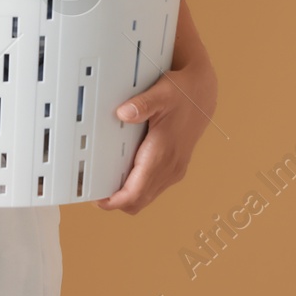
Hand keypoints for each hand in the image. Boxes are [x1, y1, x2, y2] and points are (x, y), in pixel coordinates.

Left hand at [95, 53, 217, 214]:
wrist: (202, 96)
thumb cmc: (183, 95)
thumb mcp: (162, 93)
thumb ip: (141, 104)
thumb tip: (123, 114)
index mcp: (163, 154)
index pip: (136, 193)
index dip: (114, 202)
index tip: (97, 199)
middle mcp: (170, 167)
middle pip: (138, 202)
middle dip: (115, 203)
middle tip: (94, 192)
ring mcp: (173, 170)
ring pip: (145, 198)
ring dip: (126, 197)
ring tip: (104, 185)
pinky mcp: (174, 168)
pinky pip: (152, 189)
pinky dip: (136, 190)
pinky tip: (123, 176)